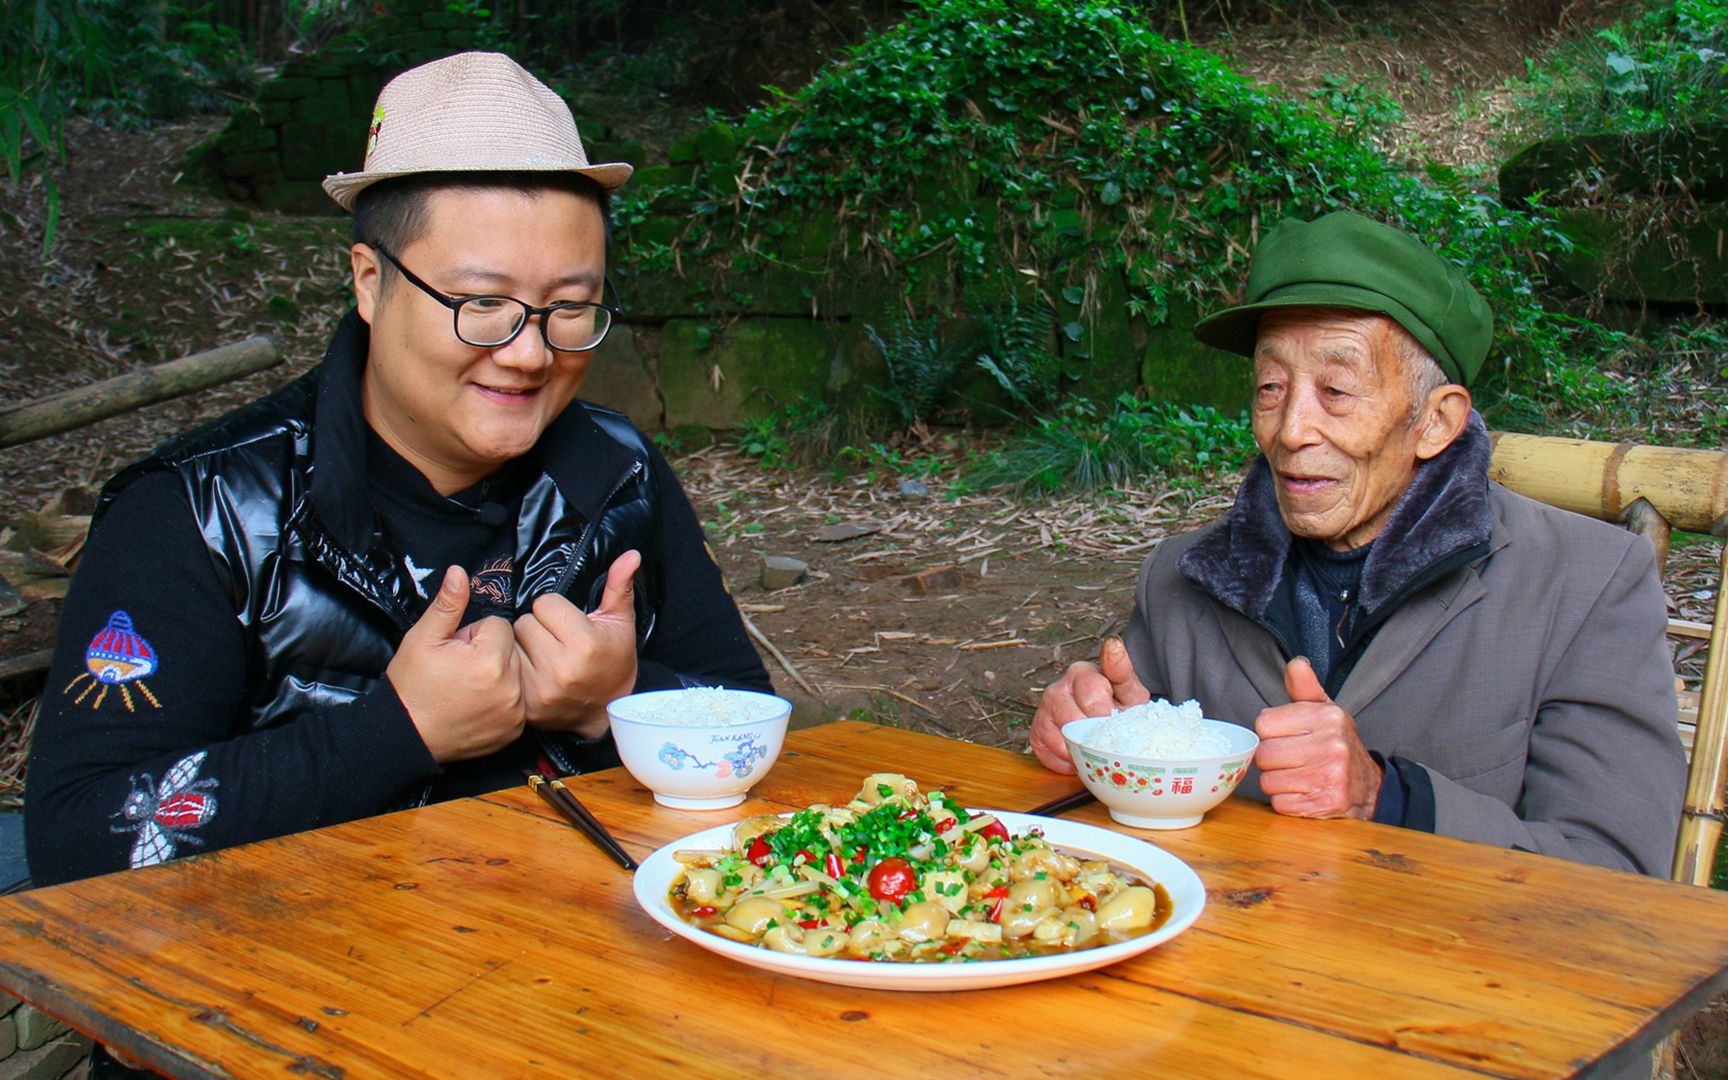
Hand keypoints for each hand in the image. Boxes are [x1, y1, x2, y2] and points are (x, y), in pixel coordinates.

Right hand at [386, 566, 524, 762]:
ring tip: (467, 687)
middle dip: (488, 654)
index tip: (456, 651)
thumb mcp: (422, 639)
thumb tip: (460, 571)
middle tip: (460, 670)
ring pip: (516, 674)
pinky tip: (477, 706)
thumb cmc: (412, 685)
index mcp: (490, 660)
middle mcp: (510, 687)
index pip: (499, 626)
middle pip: (511, 650)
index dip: (474, 635)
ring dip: (498, 676)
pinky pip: (518, 701)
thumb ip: (448, 604)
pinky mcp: (515, 729)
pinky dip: (503, 701)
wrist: (406, 735)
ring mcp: (515, 712)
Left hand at [514, 550, 641, 738]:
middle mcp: (561, 668)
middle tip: (555, 641)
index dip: (556, 610)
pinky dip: (516, 667)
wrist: (608, 710)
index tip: (568, 624)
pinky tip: (534, 671)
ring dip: (524, 646)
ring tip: (544, 656)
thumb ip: (619, 586)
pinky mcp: (527, 704)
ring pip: (512, 644)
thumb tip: (631, 555)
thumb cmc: (613, 660)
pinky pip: (507, 668)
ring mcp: (541, 689)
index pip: (544, 603)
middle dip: (538, 627)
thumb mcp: (620, 622)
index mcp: (585, 643)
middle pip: (524, 622)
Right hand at [1029, 636, 1149, 773]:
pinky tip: (1080, 756)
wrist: (1109, 725)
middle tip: (1107, 737)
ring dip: (1080, 748)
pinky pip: (1048, 754)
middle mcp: (1057, 689)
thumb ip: (1122, 669)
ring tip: (1095, 748)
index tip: (1112, 718)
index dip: (1103, 711)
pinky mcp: (1036, 734)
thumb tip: (1113, 643)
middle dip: (1093, 733)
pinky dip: (1067, 762)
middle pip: (1072, 718)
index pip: (1089, 691)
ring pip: (1059, 737)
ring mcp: (1044, 712)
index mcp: (1080, 674)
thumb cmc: (1120, 707)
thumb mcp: (1129, 690)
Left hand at [1253, 657, 1382, 818]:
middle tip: (1291, 759)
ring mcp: (1330, 776)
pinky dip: (1286, 801)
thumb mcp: (1325, 711)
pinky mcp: (1326, 803)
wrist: (1369, 786)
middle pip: (1264, 754)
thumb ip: (1304, 687)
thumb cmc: (1336, 744)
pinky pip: (1280, 804)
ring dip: (1277, 782)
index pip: (1264, 723)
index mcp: (1328, 717)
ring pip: (1268, 781)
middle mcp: (1332, 745)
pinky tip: (1304, 792)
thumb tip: (1296, 664)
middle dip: (1271, 760)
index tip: (1285, 736)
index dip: (1270, 732)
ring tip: (1298, 775)